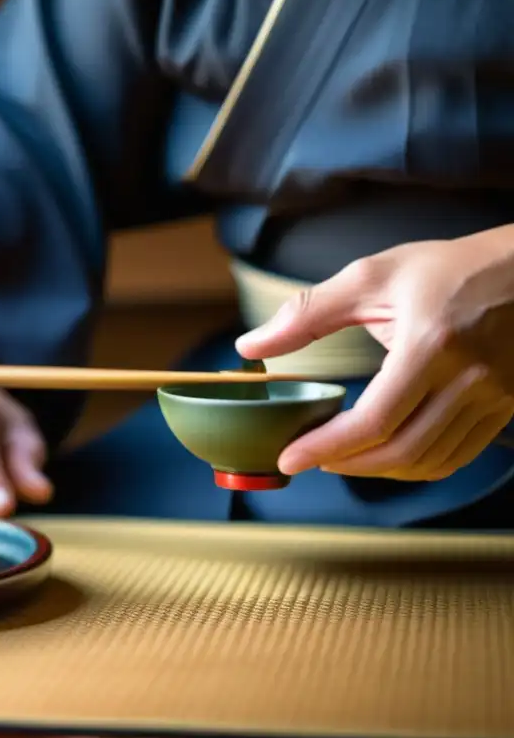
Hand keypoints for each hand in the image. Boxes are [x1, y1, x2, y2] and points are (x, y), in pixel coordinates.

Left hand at [235, 227, 513, 480]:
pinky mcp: (504, 407)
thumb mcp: (371, 277)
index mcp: (430, 345)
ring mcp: (493, 397)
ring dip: (378, 470)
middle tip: (308, 459)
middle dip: (347, 465)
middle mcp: (468, 378)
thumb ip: (306, 314)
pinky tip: (386, 452)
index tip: (289, 458)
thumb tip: (249, 346)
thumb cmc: (448, 268)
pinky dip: (415, 464)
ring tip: (340, 457)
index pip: (374, 421)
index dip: (326, 447)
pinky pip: (457, 455)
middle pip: (401, 451)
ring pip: (429, 461)